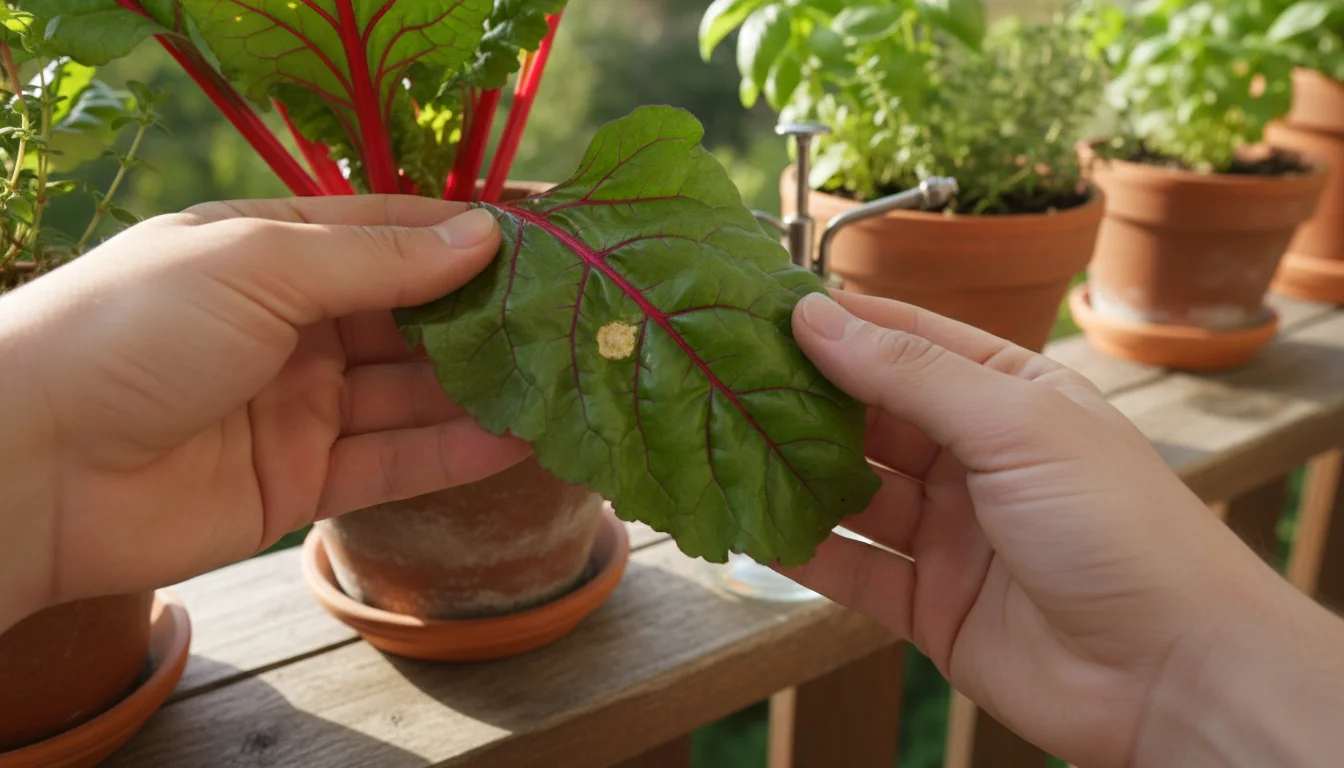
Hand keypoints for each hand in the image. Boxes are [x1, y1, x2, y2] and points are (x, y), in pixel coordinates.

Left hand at [0, 197, 529, 629]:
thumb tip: (483, 234)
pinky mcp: (300, 481)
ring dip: (481, 388)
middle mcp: (292, 326)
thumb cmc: (133, 330)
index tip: (545, 237)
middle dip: (483, 316)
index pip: (391, 233)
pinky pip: (393, 463)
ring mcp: (298, 406)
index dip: (466, 233)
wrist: (33, 464)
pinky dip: (454, 453)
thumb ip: (378, 259)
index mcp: (272, 252)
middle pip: (410, 317)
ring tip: (560, 379)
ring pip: (411, 394)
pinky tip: (517, 438)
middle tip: (568, 316)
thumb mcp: (261, 264)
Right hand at [782, 291, 1343, 766]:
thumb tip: (819, 317)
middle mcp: (975, 460)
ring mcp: (950, 534)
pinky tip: (756, 529)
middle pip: (872, 417)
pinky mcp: (930, 604)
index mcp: (1010, 397)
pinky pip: (853, 569)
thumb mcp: (1015, 424)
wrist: (1172, 675)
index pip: (910, 340)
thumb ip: (911, 373)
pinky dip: (807, 551)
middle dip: (806, 398)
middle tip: (728, 375)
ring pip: (854, 493)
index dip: (841, 322)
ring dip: (797, 473)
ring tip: (729, 446)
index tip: (766, 306)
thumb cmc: (1121, 530)